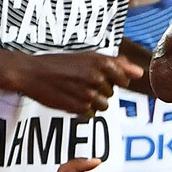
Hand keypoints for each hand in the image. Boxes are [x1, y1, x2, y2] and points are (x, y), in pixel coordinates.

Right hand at [0, 50, 142, 114]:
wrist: (30, 73)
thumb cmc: (58, 63)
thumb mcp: (87, 57)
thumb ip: (116, 64)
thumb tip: (140, 73)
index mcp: (101, 62)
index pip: (123, 79)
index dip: (110, 79)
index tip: (94, 76)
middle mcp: (97, 77)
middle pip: (112, 93)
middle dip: (99, 90)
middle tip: (79, 82)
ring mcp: (88, 93)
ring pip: (103, 105)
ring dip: (91, 101)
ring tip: (74, 91)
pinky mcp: (79, 107)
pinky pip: (91, 114)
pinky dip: (81, 109)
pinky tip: (69, 99)